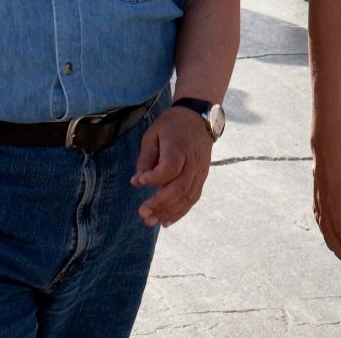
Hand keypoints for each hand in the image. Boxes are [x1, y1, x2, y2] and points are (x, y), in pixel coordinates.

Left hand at [132, 107, 214, 227]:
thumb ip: (145, 158)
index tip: (139, 180)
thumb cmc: (171, 126)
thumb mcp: (153, 135)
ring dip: (169, 212)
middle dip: (160, 204)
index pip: (169, 168)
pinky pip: (193, 198)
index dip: (154, 178)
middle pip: (179, 187)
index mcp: (179, 147)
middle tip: (142, 214)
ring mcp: (200, 171)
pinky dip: (180, 211)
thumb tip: (138, 181)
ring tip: (151, 221)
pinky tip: (167, 221)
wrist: (198, 119)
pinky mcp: (202, 178)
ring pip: (187, 196)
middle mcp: (192, 162)